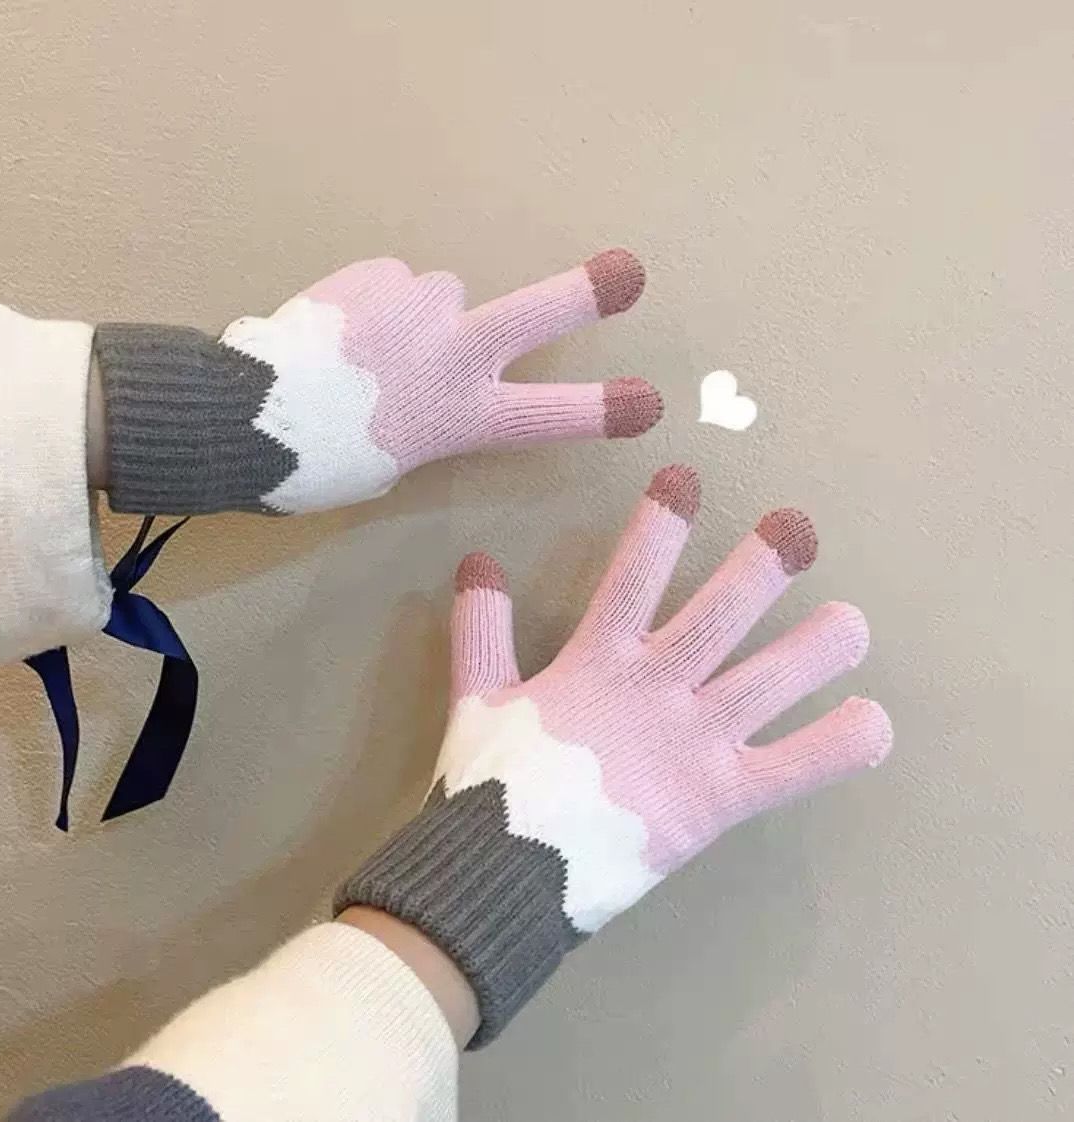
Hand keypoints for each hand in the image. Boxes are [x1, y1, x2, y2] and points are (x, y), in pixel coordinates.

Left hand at [94, 250, 659, 514]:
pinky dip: (372, 303)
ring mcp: (422, 304)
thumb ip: (428, 418)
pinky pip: (391, 284)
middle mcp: (457, 352)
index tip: (649, 402)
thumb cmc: (316, 463)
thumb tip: (424, 379)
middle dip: (587, 294)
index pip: (551, 417)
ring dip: (416, 316)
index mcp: (462, 416)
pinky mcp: (380, 271)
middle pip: (540, 313)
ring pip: (441, 297)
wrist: (245, 414)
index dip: (604, 410)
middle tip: (627, 275)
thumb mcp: (391, 463)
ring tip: (361, 353)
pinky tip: (336, 331)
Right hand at [337, 466, 891, 1044]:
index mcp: (598, 662)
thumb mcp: (476, 695)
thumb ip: (480, 628)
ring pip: (770, 681)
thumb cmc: (492, 783)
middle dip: (760, 568)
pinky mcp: (720, 797)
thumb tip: (477, 561)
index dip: (659, 525)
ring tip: (854, 622)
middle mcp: (656, 689)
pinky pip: (793, 768)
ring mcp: (694, 742)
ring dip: (817, 647)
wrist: (508, 872)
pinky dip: (838, 746)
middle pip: (719, 615)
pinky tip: (874, 721)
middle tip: (796, 527)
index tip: (685, 478)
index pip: (633, 575)